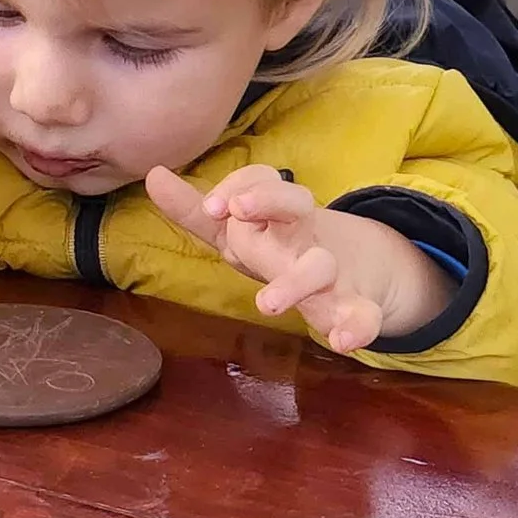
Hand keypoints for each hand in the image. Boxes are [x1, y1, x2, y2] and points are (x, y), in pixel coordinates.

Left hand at [146, 164, 446, 353]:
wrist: (352, 270)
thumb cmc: (278, 246)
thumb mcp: (236, 230)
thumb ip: (193, 210)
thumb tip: (153, 174)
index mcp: (274, 215)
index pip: (261, 181)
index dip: (238, 184)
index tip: (211, 205)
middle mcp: (302, 235)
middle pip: (294, 205)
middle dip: (268, 201)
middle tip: (236, 214)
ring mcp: (329, 271)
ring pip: (320, 265)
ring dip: (295, 282)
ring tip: (266, 304)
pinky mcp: (352, 307)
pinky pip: (364, 314)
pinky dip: (358, 328)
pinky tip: (343, 342)